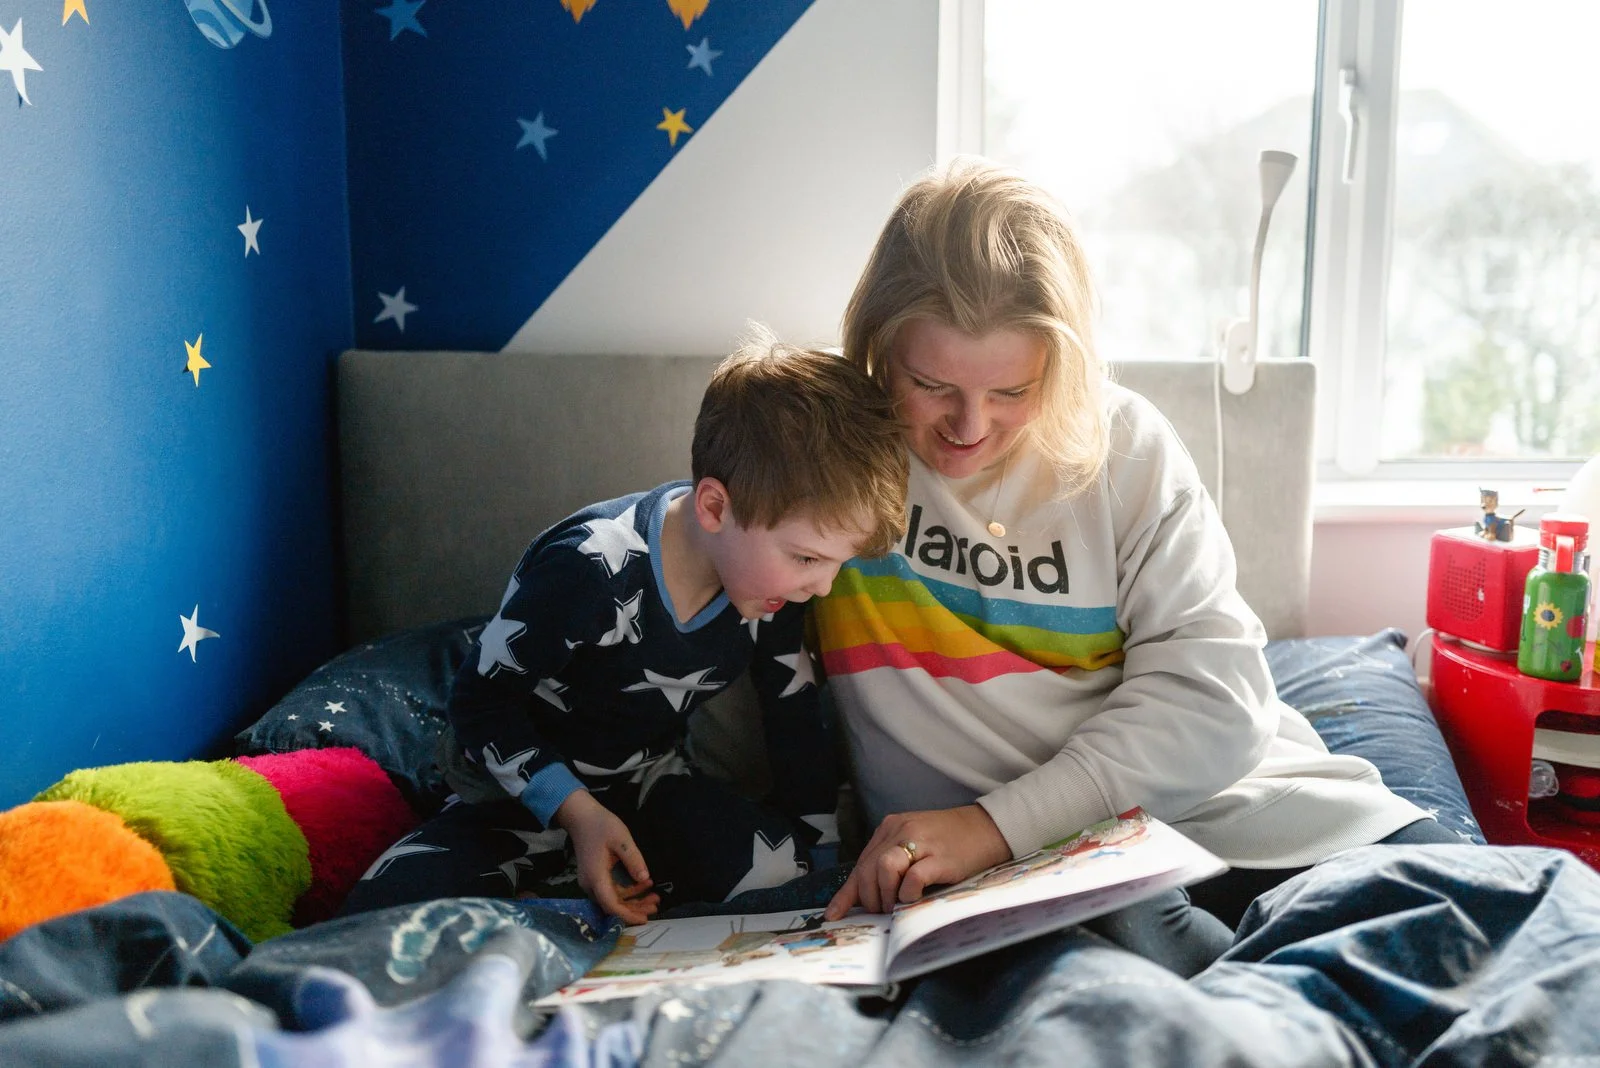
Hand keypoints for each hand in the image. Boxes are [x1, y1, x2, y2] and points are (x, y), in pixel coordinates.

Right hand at [554, 789, 659, 923]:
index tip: (645, 919)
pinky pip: (611, 891)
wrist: (581, 817)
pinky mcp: (595, 877)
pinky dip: (628, 891)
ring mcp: (591, 882)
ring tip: (654, 897)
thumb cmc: (600, 825)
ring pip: (613, 899)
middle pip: (613, 906)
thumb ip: (633, 859)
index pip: (611, 905)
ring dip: (634, 900)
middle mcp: (591, 884)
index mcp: (596, 877)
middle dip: (635, 908)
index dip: (628, 915)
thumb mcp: (621, 839)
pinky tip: (644, 884)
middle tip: (656, 905)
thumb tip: (645, 879)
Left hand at [825, 804, 1010, 920]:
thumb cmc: (950, 842)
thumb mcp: (915, 845)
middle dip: (869, 898)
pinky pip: (912, 878)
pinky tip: (915, 899)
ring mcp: (921, 842)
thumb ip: (893, 862)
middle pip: (868, 869)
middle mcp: (901, 830)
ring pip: (884, 869)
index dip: (846, 893)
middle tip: (881, 913)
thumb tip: (870, 896)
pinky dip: (908, 894)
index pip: (861, 863)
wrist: (988, 828)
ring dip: (885, 896)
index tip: (833, 915)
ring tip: (896, 907)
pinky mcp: (940, 857)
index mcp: (891, 828)